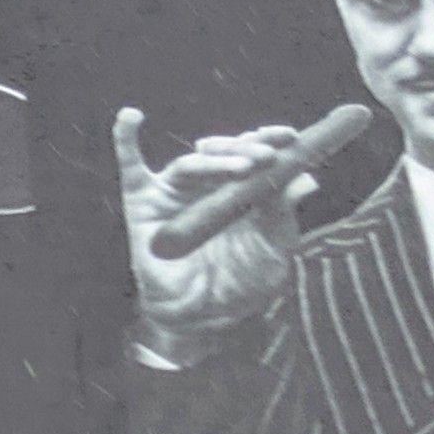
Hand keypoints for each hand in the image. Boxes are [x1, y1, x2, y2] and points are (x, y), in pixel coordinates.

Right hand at [114, 105, 328, 359]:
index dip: (272, 140)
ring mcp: (175, 192)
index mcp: (243, 187)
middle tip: (267, 155)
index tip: (290, 138)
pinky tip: (131, 117)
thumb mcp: (273, 246)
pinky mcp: (143, 204)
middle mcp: (210, 184)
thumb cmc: (242, 283)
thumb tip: (307, 179)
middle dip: (248, 147)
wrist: (203, 316)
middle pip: (226, 151)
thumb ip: (284, 213)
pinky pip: (132, 168)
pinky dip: (126, 140)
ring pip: (193, 162)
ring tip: (245, 167)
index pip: (256, 152)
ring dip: (219, 158)